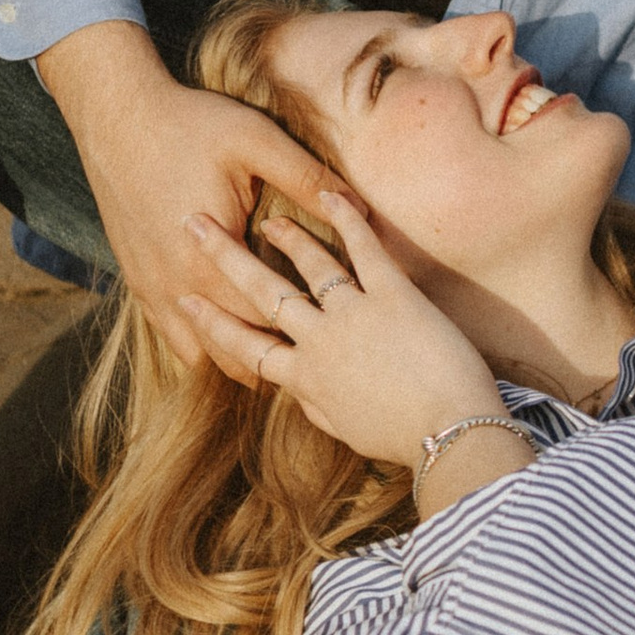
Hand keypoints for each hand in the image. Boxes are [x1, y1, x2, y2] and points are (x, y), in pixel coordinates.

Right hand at [35, 21, 333, 379]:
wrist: (116, 115)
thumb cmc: (189, 125)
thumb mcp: (256, 142)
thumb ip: (307, 178)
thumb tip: (361, 206)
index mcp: (212, 262)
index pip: (267, 322)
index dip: (305, 333)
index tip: (338, 340)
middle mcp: (178, 287)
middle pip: (234, 350)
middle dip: (276, 355)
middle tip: (319, 360)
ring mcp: (153, 287)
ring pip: (199, 353)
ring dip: (234, 355)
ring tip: (276, 354)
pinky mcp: (137, 279)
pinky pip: (170, 335)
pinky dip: (200, 343)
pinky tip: (226, 338)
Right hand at [179, 184, 503, 466]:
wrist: (450, 435)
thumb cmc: (402, 439)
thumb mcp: (344, 430)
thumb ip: (315, 404)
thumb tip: (297, 392)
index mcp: (305, 377)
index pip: (245, 344)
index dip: (211, 320)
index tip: (184, 298)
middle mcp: (319, 341)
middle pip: (262, 293)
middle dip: (224, 259)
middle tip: (193, 228)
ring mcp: (353, 315)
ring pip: (308, 266)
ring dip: (286, 237)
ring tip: (267, 218)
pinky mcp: (392, 296)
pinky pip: (364, 250)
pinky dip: (347, 220)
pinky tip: (331, 195)